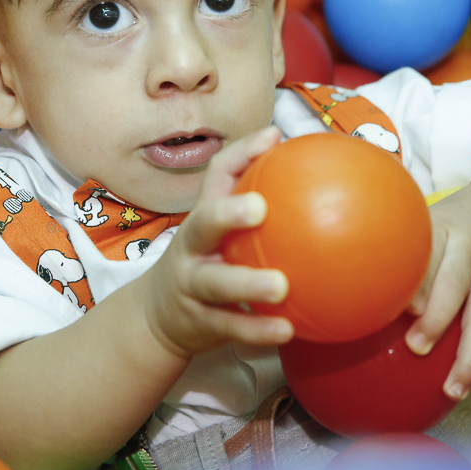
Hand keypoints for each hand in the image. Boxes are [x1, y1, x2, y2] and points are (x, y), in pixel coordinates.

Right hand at [140, 125, 293, 359]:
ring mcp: (192, 284)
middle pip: (202, 223)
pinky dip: (257, 330)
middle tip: (260, 208)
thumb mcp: (221, 231)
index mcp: (203, 216)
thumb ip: (256, 203)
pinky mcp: (199, 321)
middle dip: (228, 213)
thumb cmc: (207, 260)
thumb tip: (313, 168)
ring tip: (282, 286)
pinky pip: (230, 326)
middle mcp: (191, 246)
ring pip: (215, 282)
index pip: (217, 176)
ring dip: (247, 283)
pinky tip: (287, 330)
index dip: (241, 154)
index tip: (273, 139)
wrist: (157, 316)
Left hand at [403, 180, 470, 401]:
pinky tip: (467, 379)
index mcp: (442, 228)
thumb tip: (351, 290)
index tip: (401, 306)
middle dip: (436, 319)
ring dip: (469, 357)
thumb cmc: (456, 223)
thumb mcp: (430, 221)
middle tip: (416, 347)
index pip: (427, 254)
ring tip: (452, 388)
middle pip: (454, 285)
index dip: (415, 280)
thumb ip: (401, 250)